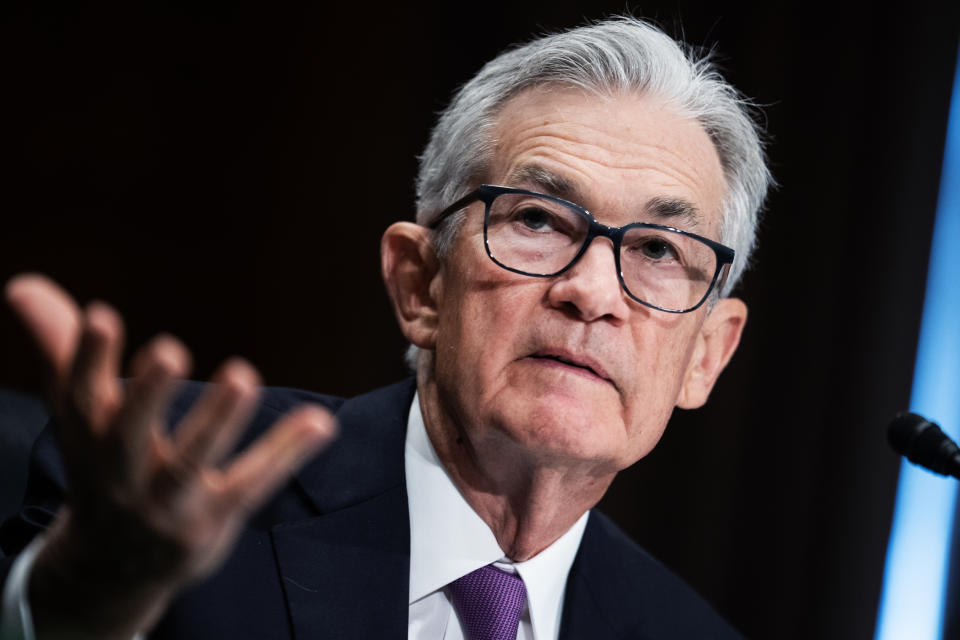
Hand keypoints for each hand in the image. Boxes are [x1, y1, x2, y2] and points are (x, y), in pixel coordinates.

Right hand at [5, 274, 336, 638]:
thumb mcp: (81, 416)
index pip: (81, 399)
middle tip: (168, 350)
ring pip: (193, 463)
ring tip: (243, 376)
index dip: (88, 359)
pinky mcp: (214, 518)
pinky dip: (285, 452)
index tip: (103, 315)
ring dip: (217, 420)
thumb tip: (22, 284)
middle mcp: (125, 473)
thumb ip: (63, 349)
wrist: (114, 571)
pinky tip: (320, 421)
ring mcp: (170, 501)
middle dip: (147, 396)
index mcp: (90, 440)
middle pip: (131, 437)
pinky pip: (252, 483)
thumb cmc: (104, 470)